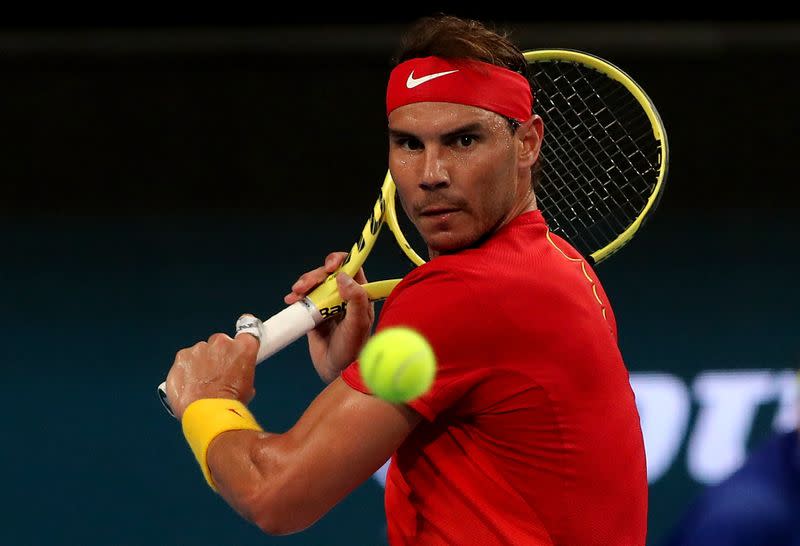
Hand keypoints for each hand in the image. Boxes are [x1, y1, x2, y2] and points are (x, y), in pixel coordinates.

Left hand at [164, 333, 258, 419]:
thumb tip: (237, 376)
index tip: (241, 339)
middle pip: (220, 342)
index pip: (248, 329)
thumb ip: (242, 373)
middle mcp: (222, 342)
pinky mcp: (182, 357)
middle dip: (219, 355)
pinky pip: (185, 361)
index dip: (243, 335)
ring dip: (201, 363)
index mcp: (243, 348)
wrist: (207, 414)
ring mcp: (199, 348)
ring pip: (201, 352)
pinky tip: (190, 385)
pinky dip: (186, 370)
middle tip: (219, 374)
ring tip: (202, 384)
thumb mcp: (248, 388)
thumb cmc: (229, 404)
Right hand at [284, 252, 373, 382]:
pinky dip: (296, 296)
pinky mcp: (314, 314)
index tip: (329, 267)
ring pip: (315, 284)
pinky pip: (304, 299)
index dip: (340, 261)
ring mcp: (328, 305)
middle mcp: (344, 297)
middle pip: (328, 274)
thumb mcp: (358, 324)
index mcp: (359, 295)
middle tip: (304, 285)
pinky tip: (290, 300)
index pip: (352, 268)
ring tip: (295, 294)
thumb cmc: (353, 349)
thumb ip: (356, 299)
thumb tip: (343, 278)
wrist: (337, 371)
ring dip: (303, 284)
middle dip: (315, 275)